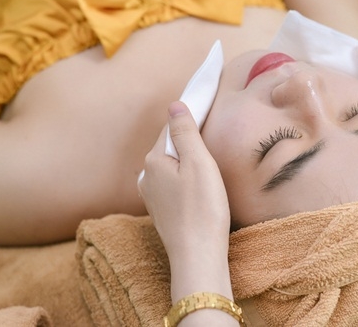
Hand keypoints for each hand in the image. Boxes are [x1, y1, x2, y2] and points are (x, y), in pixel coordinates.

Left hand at [138, 101, 230, 258]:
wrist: (198, 255)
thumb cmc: (202, 208)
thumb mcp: (198, 162)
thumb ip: (185, 132)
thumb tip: (175, 105)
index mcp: (153, 160)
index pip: (172, 128)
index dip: (190, 116)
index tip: (204, 101)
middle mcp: (147, 176)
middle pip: (171, 147)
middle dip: (188, 140)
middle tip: (210, 130)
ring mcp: (152, 195)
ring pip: (172, 166)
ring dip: (187, 160)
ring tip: (206, 159)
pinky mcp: (162, 210)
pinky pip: (174, 183)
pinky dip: (186, 177)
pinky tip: (199, 184)